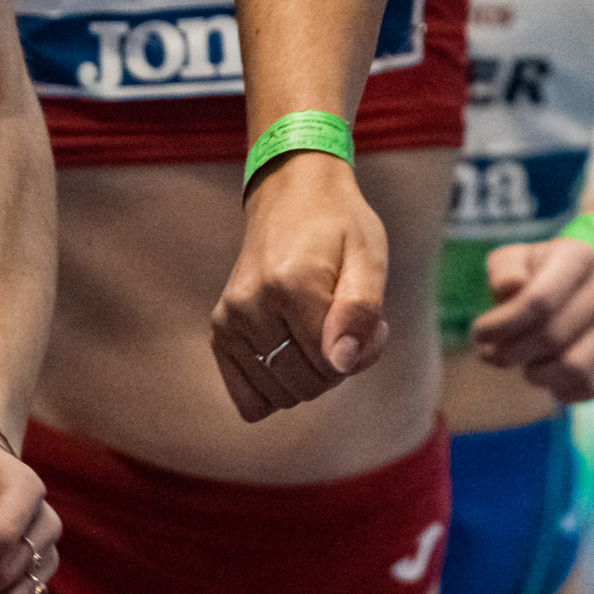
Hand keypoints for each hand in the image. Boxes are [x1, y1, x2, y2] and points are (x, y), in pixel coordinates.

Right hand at [208, 153, 389, 422]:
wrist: (290, 194)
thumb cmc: (338, 227)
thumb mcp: (369, 257)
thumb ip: (360, 311)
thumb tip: (341, 364)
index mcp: (291, 284)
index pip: (331, 365)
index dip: (362, 352)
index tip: (373, 322)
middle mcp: (250, 305)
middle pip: (306, 385)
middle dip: (337, 366)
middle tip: (346, 323)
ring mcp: (229, 320)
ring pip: (281, 395)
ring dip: (309, 375)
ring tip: (319, 330)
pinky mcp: (220, 331)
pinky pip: (250, 399)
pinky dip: (277, 386)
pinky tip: (291, 352)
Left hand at [470, 236, 593, 403]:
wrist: (569, 286)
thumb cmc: (530, 274)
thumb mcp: (511, 259)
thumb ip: (504, 267)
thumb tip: (508, 284)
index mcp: (579, 256)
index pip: (539, 301)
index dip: (503, 325)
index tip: (479, 333)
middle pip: (553, 336)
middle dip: (512, 352)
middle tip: (491, 353)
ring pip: (575, 367)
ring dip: (537, 374)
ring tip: (520, 364)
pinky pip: (589, 386)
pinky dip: (560, 389)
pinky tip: (541, 375)